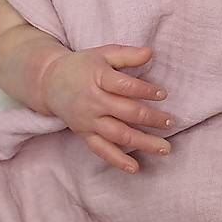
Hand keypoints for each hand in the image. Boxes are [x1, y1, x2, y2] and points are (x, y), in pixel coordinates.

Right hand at [39, 44, 172, 173]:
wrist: (50, 83)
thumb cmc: (83, 66)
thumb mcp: (103, 54)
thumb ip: (126, 55)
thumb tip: (150, 53)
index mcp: (98, 78)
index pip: (124, 86)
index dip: (144, 91)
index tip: (163, 94)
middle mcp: (93, 102)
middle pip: (125, 113)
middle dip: (150, 119)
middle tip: (171, 122)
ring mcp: (89, 121)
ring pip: (118, 135)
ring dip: (143, 143)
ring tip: (165, 148)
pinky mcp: (85, 134)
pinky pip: (101, 150)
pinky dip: (118, 161)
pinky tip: (135, 168)